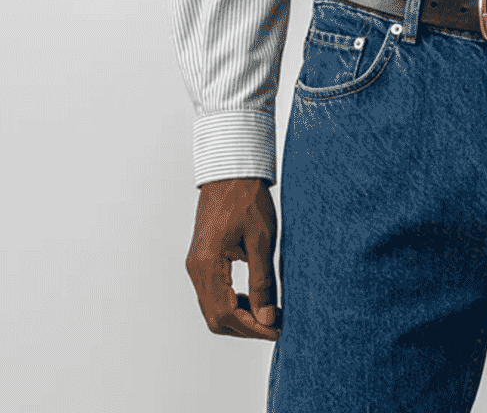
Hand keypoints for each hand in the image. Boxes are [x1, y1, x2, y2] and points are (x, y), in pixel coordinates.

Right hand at [185, 177, 281, 339]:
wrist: (231, 171)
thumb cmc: (246, 198)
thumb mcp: (261, 240)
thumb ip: (263, 281)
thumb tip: (266, 317)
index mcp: (208, 264)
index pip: (226, 314)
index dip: (252, 328)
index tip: (276, 330)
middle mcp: (196, 268)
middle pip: (215, 318)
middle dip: (244, 328)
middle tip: (273, 324)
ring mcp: (195, 264)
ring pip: (212, 308)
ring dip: (238, 317)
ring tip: (266, 312)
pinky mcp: (200, 259)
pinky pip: (212, 293)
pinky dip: (231, 303)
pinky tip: (252, 297)